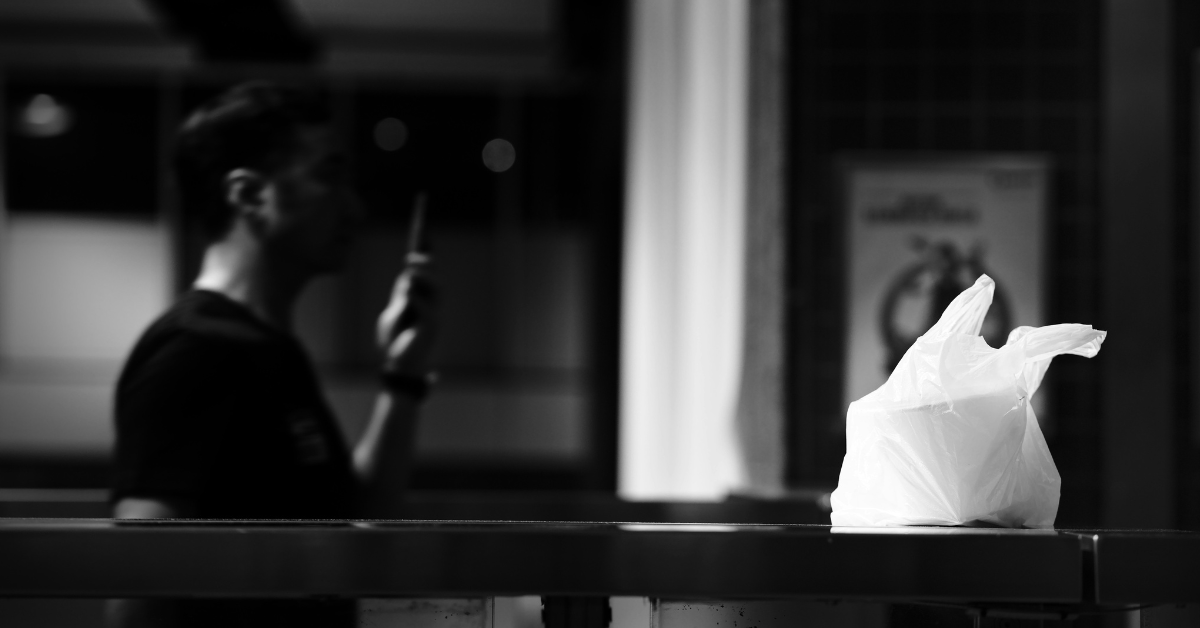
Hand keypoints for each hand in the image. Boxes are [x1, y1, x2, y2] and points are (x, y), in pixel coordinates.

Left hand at [377, 255, 437, 375]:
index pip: (428, 275)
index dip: (426, 258)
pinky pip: (428, 310)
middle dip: (426, 264)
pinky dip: (417, 299)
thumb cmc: (394, 341)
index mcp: (424, 302)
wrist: (396, 366)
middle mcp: (432, 306)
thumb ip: (400, 297)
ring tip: (411, 267)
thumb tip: (407, 277)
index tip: (422, 238)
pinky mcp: (431, 328)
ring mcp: (434, 317)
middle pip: (435, 280)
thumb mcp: (392, 313)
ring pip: (437, 291)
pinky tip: (407, 291)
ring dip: (425, 277)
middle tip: (411, 256)